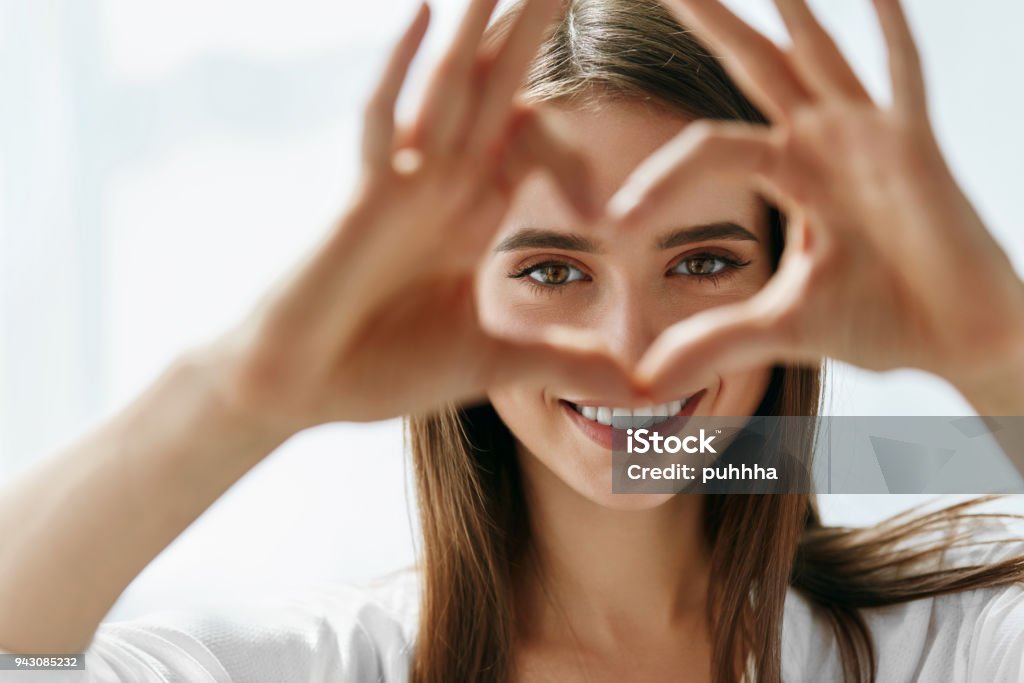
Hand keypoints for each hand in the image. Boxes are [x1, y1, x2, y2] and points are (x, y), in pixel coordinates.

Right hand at [206, 0, 638, 430]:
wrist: (297, 391)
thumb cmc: (380, 369)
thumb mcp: (495, 363)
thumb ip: (564, 363)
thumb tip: (639, 390)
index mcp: (472, 216)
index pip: (527, 141)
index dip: (566, 116)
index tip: (608, 83)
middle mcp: (441, 187)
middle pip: (495, 91)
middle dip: (531, 29)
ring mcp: (401, 187)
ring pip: (448, 88)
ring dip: (481, 26)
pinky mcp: (362, 201)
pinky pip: (383, 123)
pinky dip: (400, 70)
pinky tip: (425, 12)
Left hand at [608, 0, 1023, 407]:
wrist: (960, 339)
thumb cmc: (882, 321)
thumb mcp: (781, 329)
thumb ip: (712, 343)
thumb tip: (641, 384)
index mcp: (788, 173)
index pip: (706, 151)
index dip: (659, 181)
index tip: (616, 223)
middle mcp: (822, 142)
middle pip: (752, 64)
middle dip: (710, 18)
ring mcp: (869, 137)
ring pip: (816, 54)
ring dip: (788, 6)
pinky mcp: (916, 147)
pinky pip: (903, 77)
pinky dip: (890, 33)